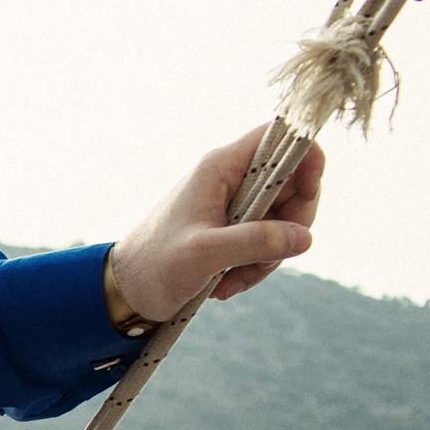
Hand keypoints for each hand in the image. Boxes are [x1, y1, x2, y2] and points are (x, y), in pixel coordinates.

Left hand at [106, 126, 324, 323]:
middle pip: (292, 185)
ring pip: (281, 220)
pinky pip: (264, 242)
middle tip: (266, 260)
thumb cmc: (154, 266)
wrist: (123, 291)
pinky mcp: (230, 229)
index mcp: (220, 167)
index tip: (305, 199)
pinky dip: (254, 266)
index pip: (282, 137)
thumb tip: (304, 237)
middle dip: (290, 227)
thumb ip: (254, 242)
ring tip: (233, 280)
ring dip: (267, 256)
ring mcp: (231, 205)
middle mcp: (229, 179)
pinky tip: (225, 285)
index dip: (306, 160)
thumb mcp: (205, 255)